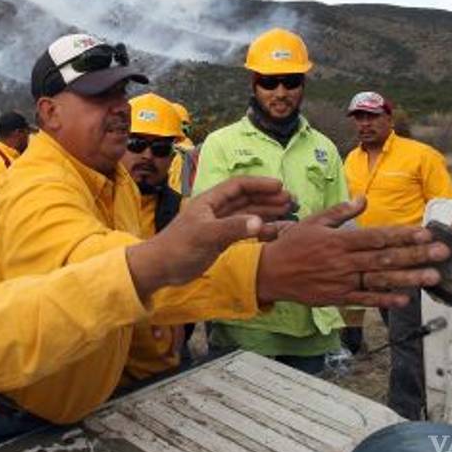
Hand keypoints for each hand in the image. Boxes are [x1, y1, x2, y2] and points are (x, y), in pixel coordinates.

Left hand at [127, 176, 292, 299]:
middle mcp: (215, 210)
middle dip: (268, 197)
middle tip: (291, 200)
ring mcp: (217, 225)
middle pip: (246, 198)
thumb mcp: (206, 235)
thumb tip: (260, 222)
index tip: (280, 186)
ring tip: (287, 211)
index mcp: (210, 201)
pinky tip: (273, 231)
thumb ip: (233, 228)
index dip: (259, 184)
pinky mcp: (218, 240)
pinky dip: (258, 229)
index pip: (238, 186)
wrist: (160, 268)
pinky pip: (243, 230)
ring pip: (246, 214)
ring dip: (266, 211)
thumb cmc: (179, 247)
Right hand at [255, 198, 448, 307]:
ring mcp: (342, 282)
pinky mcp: (337, 298)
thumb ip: (340, 212)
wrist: (269, 273)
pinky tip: (405, 299)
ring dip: (409, 278)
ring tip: (432, 276)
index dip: (402, 235)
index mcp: (338, 240)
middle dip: (416, 255)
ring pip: (380, 279)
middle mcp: (343, 261)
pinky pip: (365, 299)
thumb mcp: (313, 221)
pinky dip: (385, 300)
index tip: (425, 233)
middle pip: (385, 258)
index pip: (377, 237)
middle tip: (441, 253)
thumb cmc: (291, 244)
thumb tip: (363, 198)